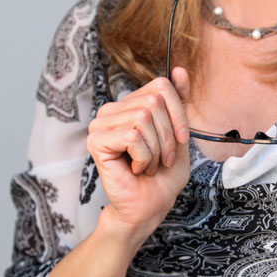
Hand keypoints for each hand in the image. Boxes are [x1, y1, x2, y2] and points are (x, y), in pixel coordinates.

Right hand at [86, 68, 190, 243]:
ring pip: (144, 118)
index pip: (161, 85)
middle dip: (168, 136)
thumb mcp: (180, 133)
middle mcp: (113, 110)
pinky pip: (132, 136)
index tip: (180, 140)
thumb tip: (179, 70)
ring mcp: (101, 124)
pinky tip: (135, 169)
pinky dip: (143, 157)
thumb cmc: (163, 175)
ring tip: (147, 166)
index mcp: (132, 105)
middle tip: (161, 159)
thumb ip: (178, 101)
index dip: (178, 114)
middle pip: (154, 101)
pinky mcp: (96, 141)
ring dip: (156, 150)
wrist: (149, 207)